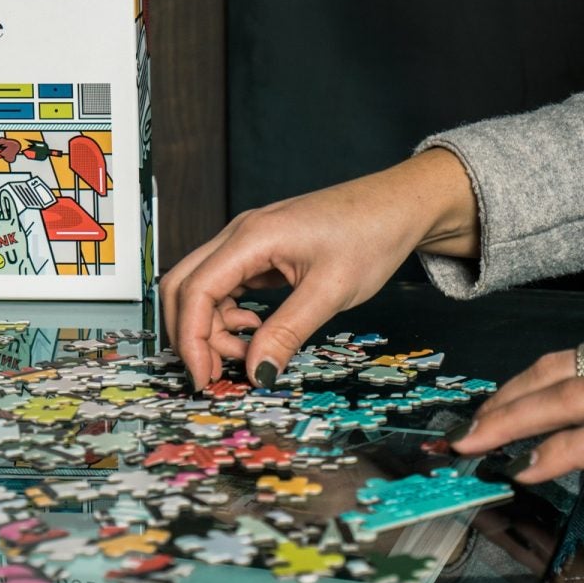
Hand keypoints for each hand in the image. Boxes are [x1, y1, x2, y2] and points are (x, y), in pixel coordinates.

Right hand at [161, 148, 478, 386]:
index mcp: (251, 237)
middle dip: (191, 333)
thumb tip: (257, 372)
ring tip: (245, 353)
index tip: (203, 376)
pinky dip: (229, 313)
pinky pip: (226, 284)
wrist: (398, 205)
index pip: (195, 290)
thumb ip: (288, 332)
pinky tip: (254, 328)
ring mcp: (248, 241)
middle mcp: (240, 234)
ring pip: (203, 287)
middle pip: (184, 285)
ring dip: (212, 326)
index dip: (191, 339)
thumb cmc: (371, 234)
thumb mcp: (331, 291)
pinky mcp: (261, 251)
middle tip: (213, 373)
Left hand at [452, 326, 583, 490]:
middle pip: (558, 371)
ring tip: (475, 448)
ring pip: (569, 396)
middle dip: (501, 400)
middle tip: (462, 431)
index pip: (581, 358)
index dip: (528, 383)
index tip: (497, 407)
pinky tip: (530, 468)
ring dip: (511, 422)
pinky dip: (557, 450)